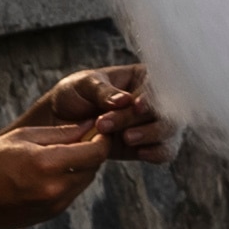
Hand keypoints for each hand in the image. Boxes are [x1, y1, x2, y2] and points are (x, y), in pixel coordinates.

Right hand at [0, 122, 111, 228]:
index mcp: (47, 164)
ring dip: (81, 166)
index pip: (96, 150)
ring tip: (61, 153)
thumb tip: (89, 126)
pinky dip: (69, 179)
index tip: (95, 127)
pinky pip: (72, 192)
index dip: (101, 137)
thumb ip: (59, 132)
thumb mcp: (21, 137)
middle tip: (79, 137)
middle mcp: (56, 187)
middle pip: (94, 166)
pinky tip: (49, 171)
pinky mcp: (52, 214)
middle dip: (92, 150)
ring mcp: (55, 204)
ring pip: (85, 180)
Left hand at [18, 62, 174, 163]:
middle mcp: (155, 100)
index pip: (156, 85)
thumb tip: (125, 100)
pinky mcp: (147, 144)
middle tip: (105, 125)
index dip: (151, 97)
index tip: (137, 106)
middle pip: (164, 109)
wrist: (60, 122)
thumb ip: (103, 92)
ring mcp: (153, 123)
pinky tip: (140, 152)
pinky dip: (156, 153)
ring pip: (169, 131)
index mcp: (143, 76)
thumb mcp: (83, 85)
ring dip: (149, 135)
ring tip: (125, 138)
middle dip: (137, 119)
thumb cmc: (74, 95)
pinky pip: (164, 152)